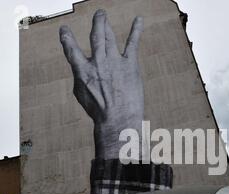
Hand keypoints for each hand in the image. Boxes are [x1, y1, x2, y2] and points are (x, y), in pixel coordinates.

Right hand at [59, 9, 144, 159]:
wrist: (118, 119)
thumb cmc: (99, 111)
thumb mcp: (82, 96)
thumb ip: (81, 79)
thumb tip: (80, 72)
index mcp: (83, 71)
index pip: (71, 50)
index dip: (67, 38)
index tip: (64, 30)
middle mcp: (97, 63)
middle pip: (95, 37)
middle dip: (96, 24)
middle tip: (97, 15)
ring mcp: (114, 62)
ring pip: (109, 37)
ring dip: (105, 24)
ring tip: (103, 15)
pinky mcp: (130, 65)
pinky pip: (132, 44)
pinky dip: (136, 31)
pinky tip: (138, 20)